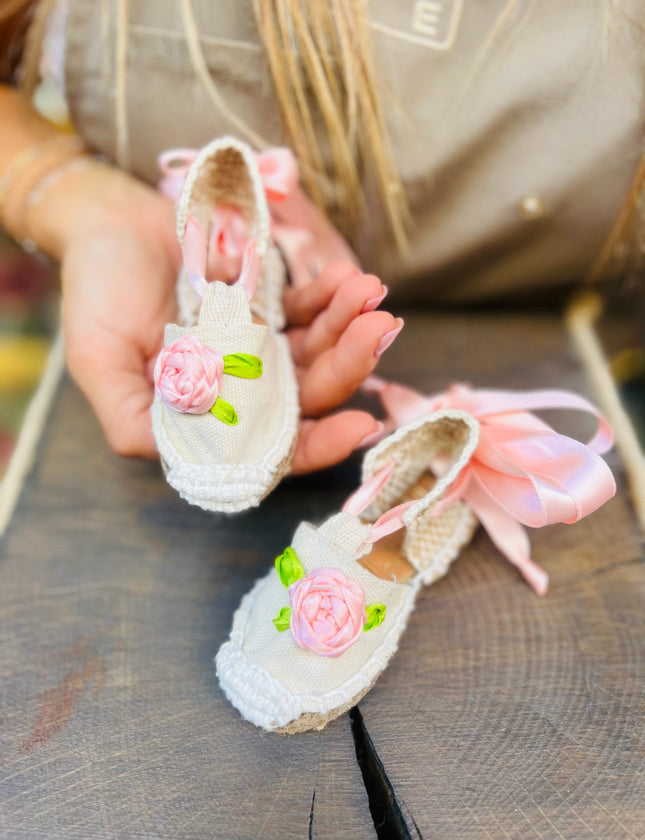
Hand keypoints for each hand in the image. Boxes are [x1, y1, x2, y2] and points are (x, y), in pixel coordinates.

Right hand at [57, 169, 401, 470]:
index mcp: (204, 415)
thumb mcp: (99, 360)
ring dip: (350, 327)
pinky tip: (347, 277)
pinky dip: (332, 295)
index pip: (269, 448)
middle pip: (308, 396)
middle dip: (348, 367)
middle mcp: (239, 389)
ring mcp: (260, 347)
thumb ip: (132, 418)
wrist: (109, 220)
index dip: (317, 445)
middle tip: (378, 329)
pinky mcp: (270, 307)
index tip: (360, 424)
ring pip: (319, 351)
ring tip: (368, 291)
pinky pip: (311, 308)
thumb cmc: (96, 290)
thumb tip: (182, 464)